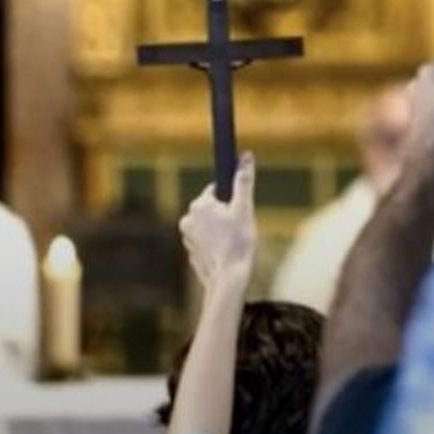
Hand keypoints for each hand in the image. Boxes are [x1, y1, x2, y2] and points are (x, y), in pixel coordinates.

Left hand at [180, 153, 257, 289]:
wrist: (228, 278)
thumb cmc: (238, 242)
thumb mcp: (244, 208)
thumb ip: (243, 181)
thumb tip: (246, 156)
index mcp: (200, 204)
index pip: (216, 190)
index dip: (232, 198)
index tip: (241, 208)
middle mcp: (188, 218)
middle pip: (212, 207)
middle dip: (226, 214)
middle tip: (240, 226)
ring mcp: (187, 236)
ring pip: (208, 224)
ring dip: (220, 228)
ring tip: (234, 241)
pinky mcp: (190, 251)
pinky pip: (205, 240)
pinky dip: (215, 243)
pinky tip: (226, 251)